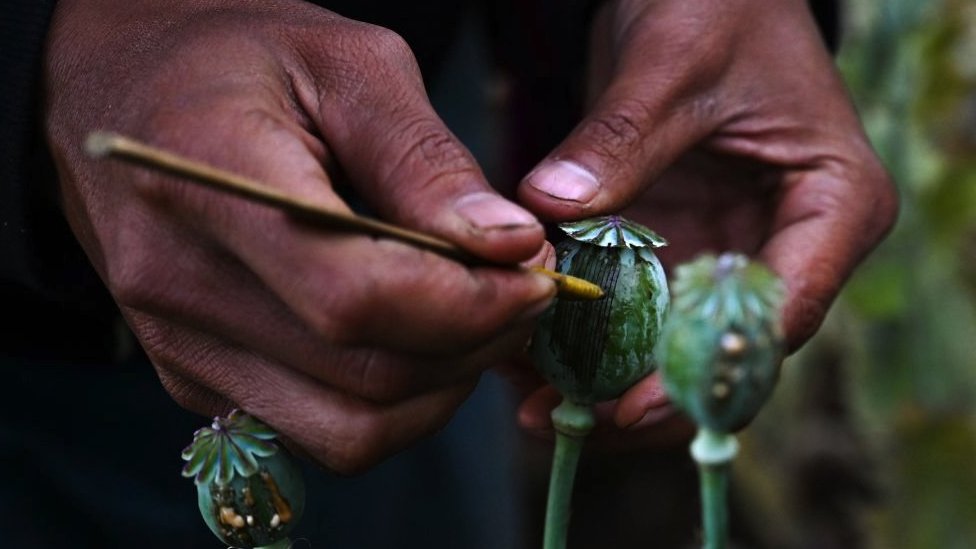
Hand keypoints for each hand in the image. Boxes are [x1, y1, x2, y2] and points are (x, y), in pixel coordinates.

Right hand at [45, 0, 553, 472]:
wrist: (121, 92)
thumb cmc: (239, 61)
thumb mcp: (347, 67)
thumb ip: (425, 161)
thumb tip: (511, 247)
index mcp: (207, 180)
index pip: (355, 297)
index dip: (469, 304)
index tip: (536, 274)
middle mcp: (178, 284)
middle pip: (365, 378)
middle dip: (476, 345)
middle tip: (524, 289)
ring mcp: (179, 345)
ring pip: (350, 432)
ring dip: (442, 387)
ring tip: (476, 317)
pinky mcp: (195, 377)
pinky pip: (320, 433)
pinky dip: (393, 404)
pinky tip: (415, 338)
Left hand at [516, 0, 897, 439]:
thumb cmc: (717, 5)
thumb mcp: (673, 59)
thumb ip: (622, 136)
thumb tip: (552, 208)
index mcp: (832, 205)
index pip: (781, 312)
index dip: (705, 370)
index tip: (629, 406)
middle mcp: (787, 246)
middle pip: (724, 352)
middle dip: (642, 397)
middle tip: (557, 419)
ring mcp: (728, 253)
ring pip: (673, 346)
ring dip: (604, 379)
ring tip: (529, 402)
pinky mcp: (677, 248)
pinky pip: (635, 310)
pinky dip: (586, 335)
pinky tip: (526, 355)